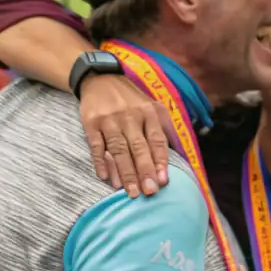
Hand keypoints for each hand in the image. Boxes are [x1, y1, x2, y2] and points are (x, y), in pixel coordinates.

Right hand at [79, 74, 171, 197]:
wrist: (99, 78)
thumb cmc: (130, 98)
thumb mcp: (152, 105)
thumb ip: (165, 126)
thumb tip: (180, 152)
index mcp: (148, 112)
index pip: (157, 140)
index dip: (161, 161)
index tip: (163, 180)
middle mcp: (130, 116)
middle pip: (138, 148)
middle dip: (145, 171)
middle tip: (149, 192)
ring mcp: (109, 120)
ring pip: (118, 150)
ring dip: (125, 172)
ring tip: (130, 191)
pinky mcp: (91, 123)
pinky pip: (96, 146)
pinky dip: (101, 162)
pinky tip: (106, 177)